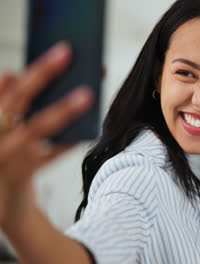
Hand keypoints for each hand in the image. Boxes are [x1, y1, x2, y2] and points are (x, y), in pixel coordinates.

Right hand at [0, 42, 92, 226]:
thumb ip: (9, 103)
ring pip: (35, 127)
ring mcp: (4, 156)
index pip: (7, 89)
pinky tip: (86, 130)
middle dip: (42, 73)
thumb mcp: (4, 130)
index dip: (29, 69)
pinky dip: (67, 142)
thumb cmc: (7, 159)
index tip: (53, 49)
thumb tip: (15, 74)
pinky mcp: (19, 176)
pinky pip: (48, 155)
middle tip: (67, 51)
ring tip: (87, 94)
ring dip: (61, 109)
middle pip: (17, 98)